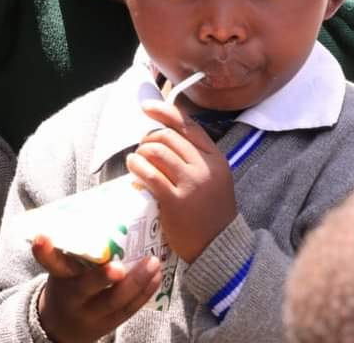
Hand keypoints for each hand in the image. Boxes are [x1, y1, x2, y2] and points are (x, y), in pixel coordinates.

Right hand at [34, 235, 160, 342]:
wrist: (63, 325)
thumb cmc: (68, 284)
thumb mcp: (63, 268)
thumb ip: (75, 248)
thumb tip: (100, 206)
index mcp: (59, 277)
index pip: (49, 263)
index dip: (44, 250)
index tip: (41, 236)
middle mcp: (72, 297)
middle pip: (85, 287)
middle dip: (102, 277)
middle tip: (118, 266)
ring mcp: (92, 313)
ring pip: (115, 301)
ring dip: (136, 282)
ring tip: (153, 262)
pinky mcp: (110, 323)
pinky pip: (129, 310)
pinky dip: (145, 293)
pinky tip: (156, 277)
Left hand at [126, 102, 236, 263]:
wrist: (220, 247)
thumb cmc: (210, 212)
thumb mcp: (213, 178)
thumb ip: (194, 158)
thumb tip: (162, 135)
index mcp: (216, 159)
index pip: (188, 125)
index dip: (164, 112)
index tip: (146, 107)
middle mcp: (205, 168)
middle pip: (168, 137)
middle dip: (149, 139)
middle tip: (143, 150)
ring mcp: (191, 184)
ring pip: (157, 152)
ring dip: (141, 153)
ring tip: (138, 161)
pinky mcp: (176, 201)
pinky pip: (150, 174)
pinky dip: (137, 167)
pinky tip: (133, 168)